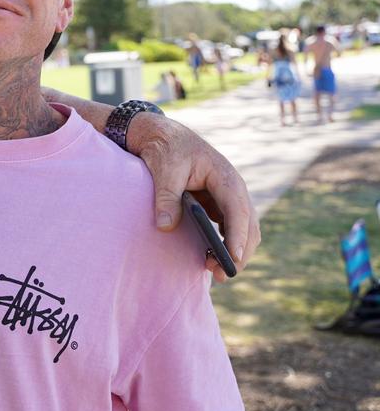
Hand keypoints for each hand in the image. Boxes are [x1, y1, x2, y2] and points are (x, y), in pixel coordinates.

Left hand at [127, 113, 261, 282]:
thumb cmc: (166, 149)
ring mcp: (228, 197)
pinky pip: (229, 228)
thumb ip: (166, 196)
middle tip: (222, 275)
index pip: (238, 211)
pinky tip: (211, 258)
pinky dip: (225, 244)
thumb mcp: (163, 169)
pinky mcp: (218, 204)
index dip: (238, 236)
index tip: (233, 258)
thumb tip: (165, 226)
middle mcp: (233, 189)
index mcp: (225, 177)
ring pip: (243, 229)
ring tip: (215, 272)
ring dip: (234, 251)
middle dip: (240, 252)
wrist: (163, 135)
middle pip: (248, 225)